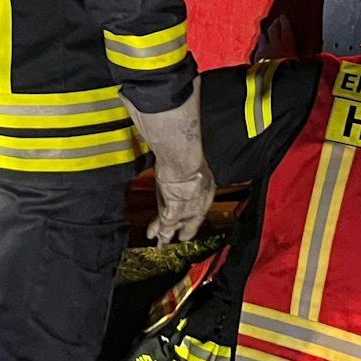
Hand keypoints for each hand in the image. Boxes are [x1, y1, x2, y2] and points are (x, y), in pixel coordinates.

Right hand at [125, 91, 213, 245]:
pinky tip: (154, 237)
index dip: (194, 208)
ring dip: (168, 233)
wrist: (183, 157)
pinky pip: (166, 223)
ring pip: (177, 223)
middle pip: (192, 217)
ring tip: (162, 243)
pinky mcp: (174, 210)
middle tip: (182, 237)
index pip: (200, 198)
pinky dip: (160, 230)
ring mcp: (188, 205)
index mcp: (206, 183)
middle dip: (186, 227)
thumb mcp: (191, 147)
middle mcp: (200, 197)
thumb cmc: (188, 148)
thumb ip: (185, 140)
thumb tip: (183, 117)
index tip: (191, 214)